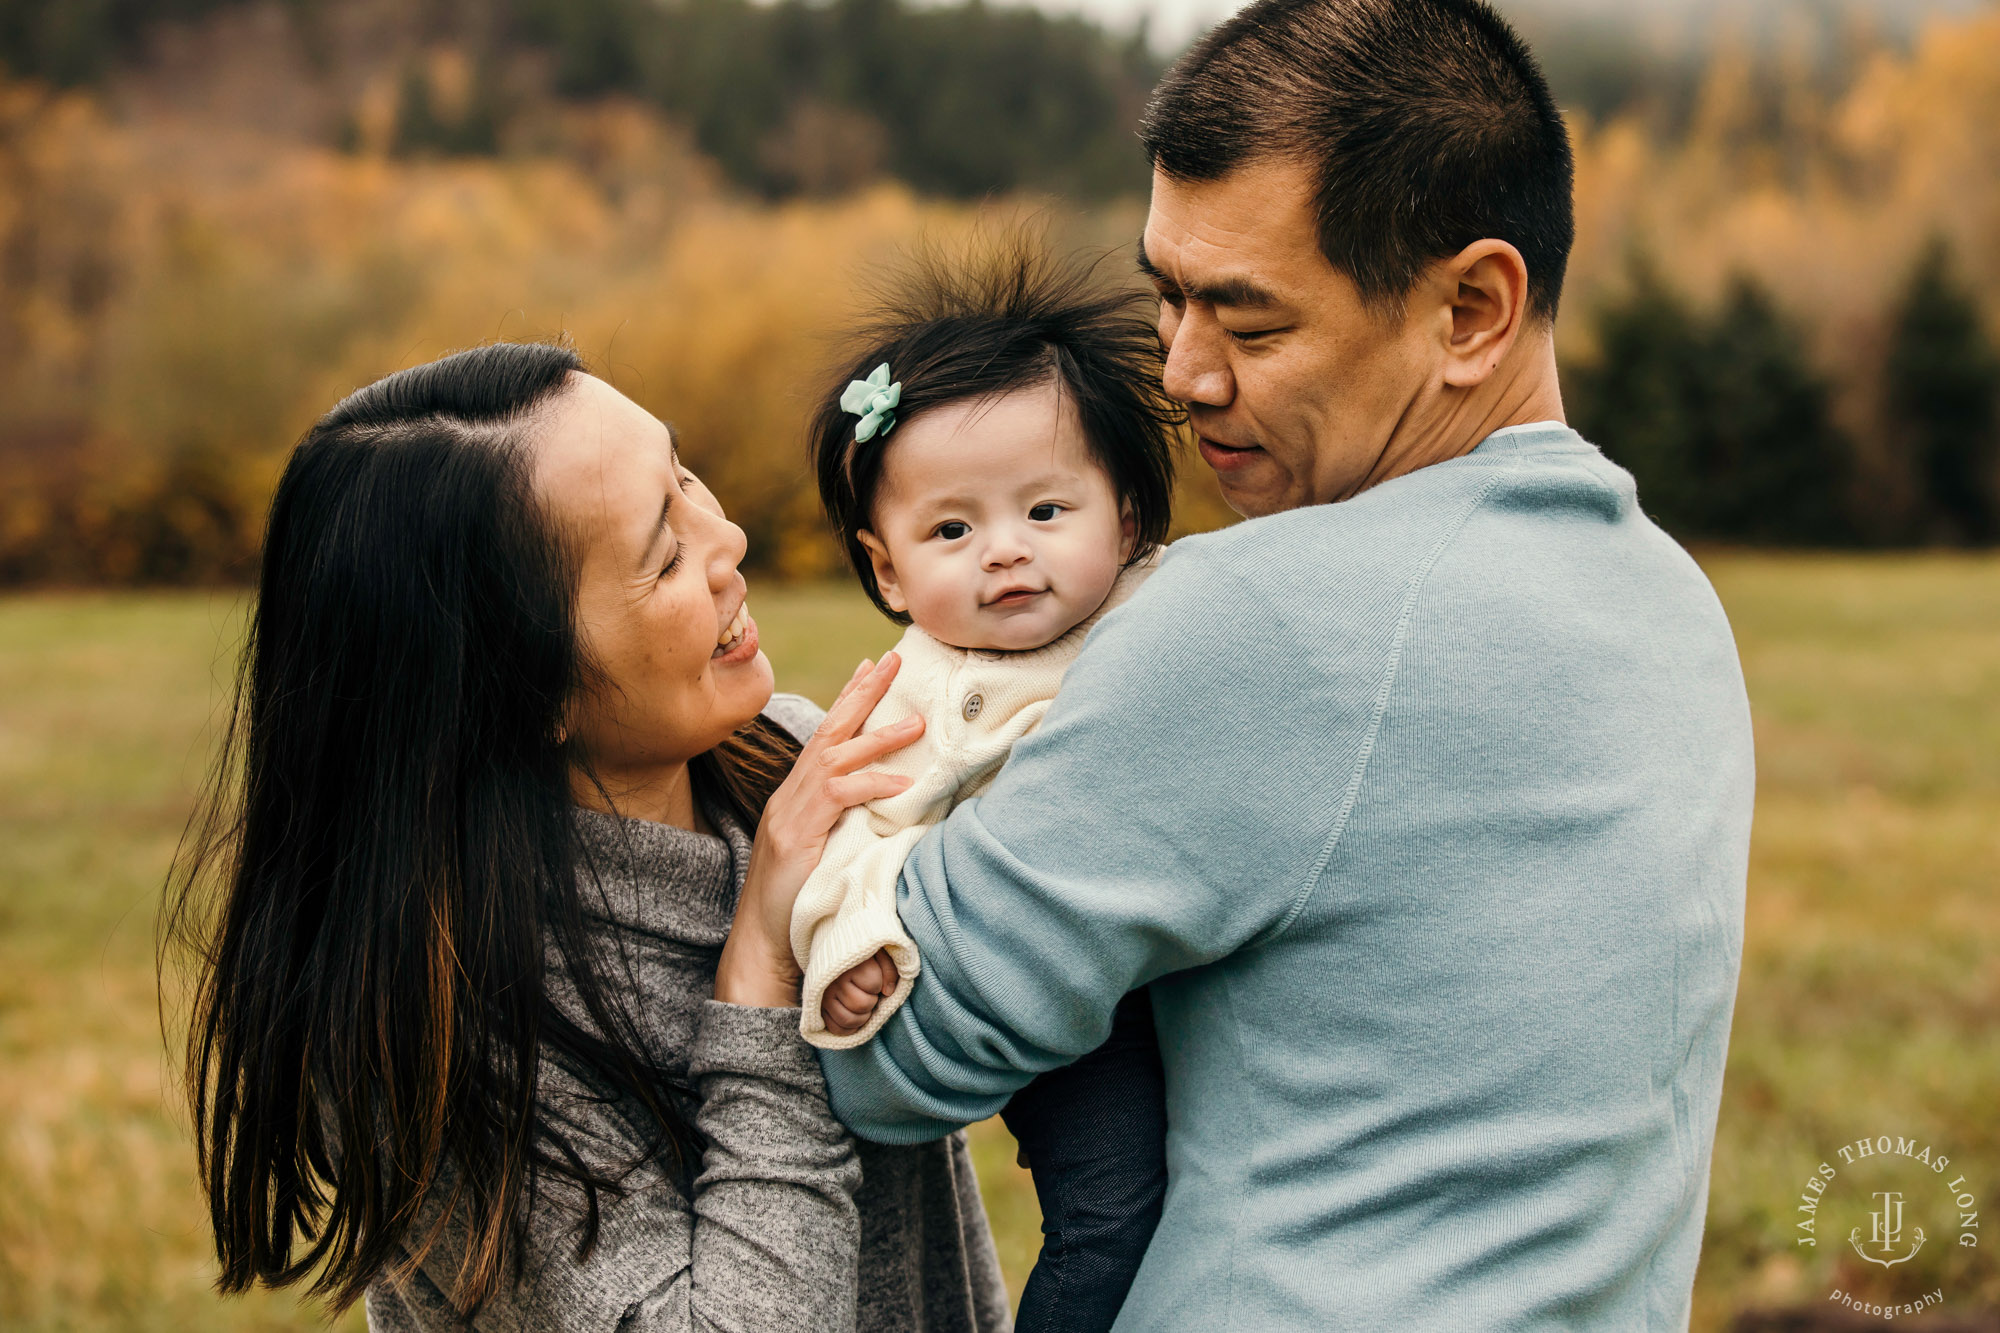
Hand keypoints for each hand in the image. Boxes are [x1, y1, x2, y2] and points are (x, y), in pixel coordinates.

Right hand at [714, 655, 924, 1006]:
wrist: (762, 940)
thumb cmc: (798, 899)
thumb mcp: (825, 849)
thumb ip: (846, 820)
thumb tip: (887, 803)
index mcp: (798, 794)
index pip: (827, 735)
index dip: (849, 698)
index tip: (873, 664)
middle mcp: (792, 794)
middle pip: (829, 730)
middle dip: (863, 692)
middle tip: (894, 659)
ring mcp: (791, 813)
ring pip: (835, 757)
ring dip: (878, 737)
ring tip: (918, 722)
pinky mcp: (797, 836)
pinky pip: (838, 798)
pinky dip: (871, 786)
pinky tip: (903, 785)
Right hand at [821, 949, 900, 1037]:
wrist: (835, 952)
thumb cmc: (863, 954)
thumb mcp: (880, 953)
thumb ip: (889, 969)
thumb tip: (888, 992)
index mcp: (850, 963)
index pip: (873, 984)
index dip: (878, 984)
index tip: (874, 977)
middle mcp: (834, 981)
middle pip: (861, 1005)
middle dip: (871, 1001)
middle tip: (868, 993)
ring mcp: (824, 996)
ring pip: (848, 1019)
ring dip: (862, 1017)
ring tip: (862, 1004)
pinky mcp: (820, 1008)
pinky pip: (835, 1028)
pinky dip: (849, 1029)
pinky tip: (855, 1017)